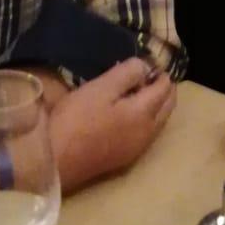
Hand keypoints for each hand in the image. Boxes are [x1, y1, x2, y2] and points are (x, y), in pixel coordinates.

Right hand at [49, 59, 175, 190]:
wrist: (56, 162)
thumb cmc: (77, 119)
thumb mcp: (101, 88)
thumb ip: (128, 73)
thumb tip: (146, 66)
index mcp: (145, 113)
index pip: (165, 88)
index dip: (159, 72)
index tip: (147, 62)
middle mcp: (148, 132)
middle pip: (168, 106)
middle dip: (164, 88)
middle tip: (147, 74)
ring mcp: (138, 148)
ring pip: (159, 121)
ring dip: (156, 104)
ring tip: (137, 91)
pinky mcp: (125, 159)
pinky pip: (147, 133)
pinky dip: (146, 119)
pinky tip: (127, 114)